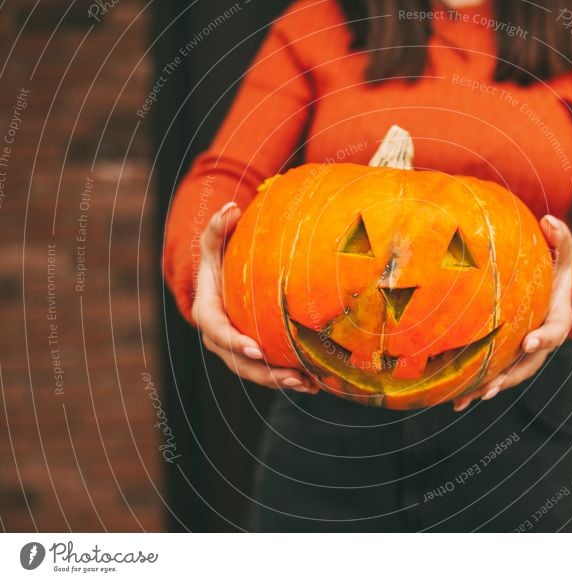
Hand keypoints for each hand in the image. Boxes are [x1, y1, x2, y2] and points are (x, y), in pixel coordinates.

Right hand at [191, 202, 317, 393]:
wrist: (222, 280)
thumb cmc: (218, 259)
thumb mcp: (214, 243)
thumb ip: (218, 228)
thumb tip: (230, 208)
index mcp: (208, 313)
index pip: (218, 332)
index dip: (235, 343)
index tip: (255, 350)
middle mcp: (219, 338)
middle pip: (239, 362)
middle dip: (264, 372)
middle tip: (291, 377)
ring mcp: (236, 349)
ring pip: (256, 372)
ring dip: (281, 381)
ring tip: (307, 385)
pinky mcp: (253, 353)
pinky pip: (269, 370)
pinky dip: (289, 377)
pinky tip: (314, 383)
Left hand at [453, 215, 571, 411]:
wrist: (550, 289)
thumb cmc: (555, 268)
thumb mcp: (562, 254)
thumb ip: (560, 238)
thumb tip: (549, 220)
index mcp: (558, 320)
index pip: (554, 332)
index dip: (543, 339)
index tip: (528, 342)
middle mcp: (543, 342)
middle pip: (529, 365)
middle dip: (510, 377)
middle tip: (491, 387)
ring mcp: (526, 353)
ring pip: (509, 376)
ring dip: (488, 389)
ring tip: (464, 401)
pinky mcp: (510, 357)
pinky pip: (495, 374)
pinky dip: (477, 388)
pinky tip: (454, 399)